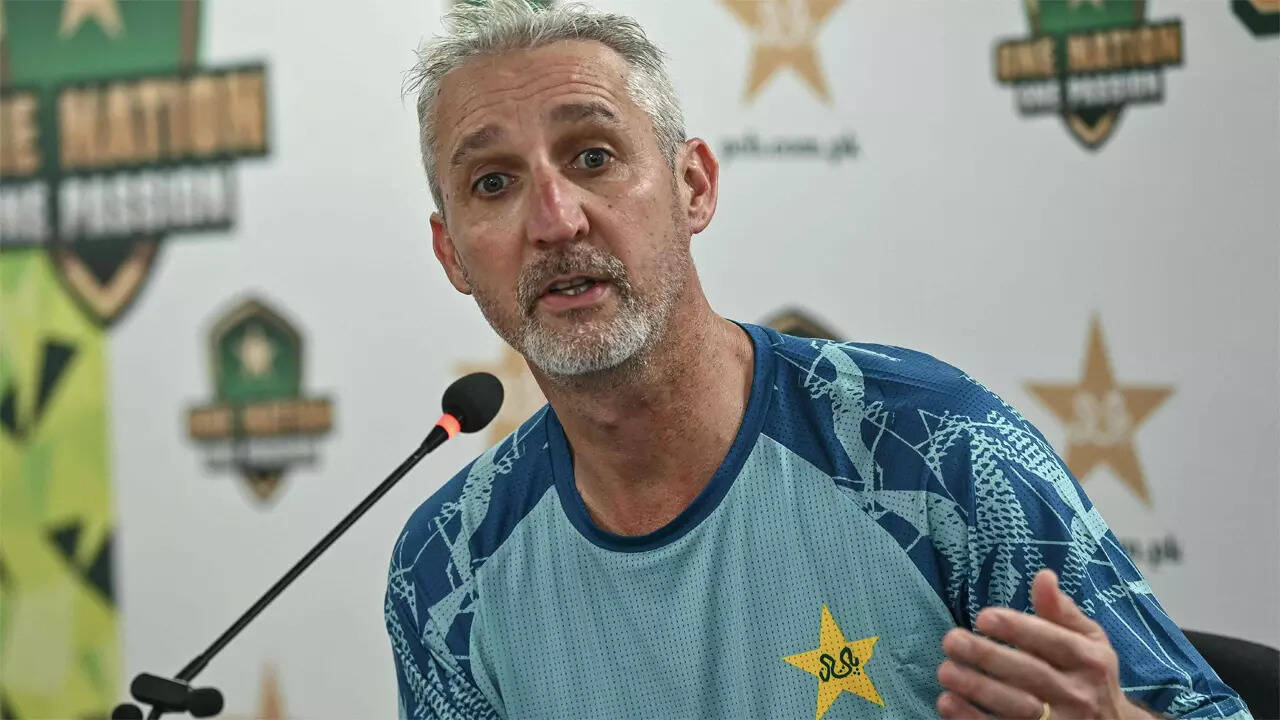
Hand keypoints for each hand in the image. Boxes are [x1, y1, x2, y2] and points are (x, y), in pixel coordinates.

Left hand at [936, 569, 1155, 719]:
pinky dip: (974, 719)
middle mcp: (1079, 694)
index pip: (1055, 642)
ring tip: (945, 670)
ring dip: (977, 691)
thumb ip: (1062, 611)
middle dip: (988, 657)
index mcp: (1091, 661)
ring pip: (1017, 709)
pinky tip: (948, 703)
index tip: (982, 617)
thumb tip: (1043, 575)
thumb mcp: (1089, 640)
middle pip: (1032, 675)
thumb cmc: (1089, 674)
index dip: (1018, 629)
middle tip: (951, 641)